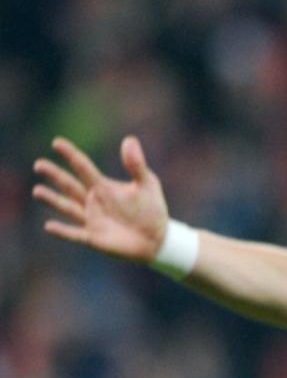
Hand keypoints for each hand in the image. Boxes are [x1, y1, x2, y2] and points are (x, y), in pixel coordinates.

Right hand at [32, 136, 170, 262]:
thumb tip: (129, 139)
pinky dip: (63, 231)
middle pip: (69, 185)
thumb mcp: (147, 184)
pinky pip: (75, 234)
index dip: (71, 154)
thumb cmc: (151, 209)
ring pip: (67, 207)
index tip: (57, 142)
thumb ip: (136, 165)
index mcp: (103, 186)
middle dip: (55, 175)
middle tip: (39, 164)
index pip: (83, 167)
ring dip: (53, 200)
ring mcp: (91, 219)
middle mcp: (93, 201)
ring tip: (37, 191)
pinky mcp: (94, 238)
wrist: (157, 238)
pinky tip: (49, 226)